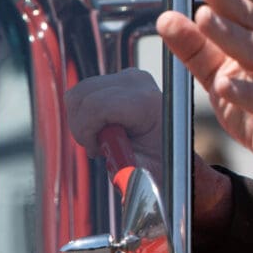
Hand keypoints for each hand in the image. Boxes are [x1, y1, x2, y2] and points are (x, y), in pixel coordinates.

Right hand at [64, 68, 234, 229]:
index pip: (96, 106)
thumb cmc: (162, 161)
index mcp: (147, 103)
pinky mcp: (119, 78)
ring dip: (81, 121)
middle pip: (83, 97)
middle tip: (97, 147)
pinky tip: (101, 127)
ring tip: (100, 138)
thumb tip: (120, 175)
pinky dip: (83, 114)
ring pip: (79, 94)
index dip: (86, 131)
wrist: (174, 148)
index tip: (96, 151)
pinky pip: (84, 92)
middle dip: (81, 127)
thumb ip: (129, 171)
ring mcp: (128, 77)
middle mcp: (137, 83)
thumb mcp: (145, 170)